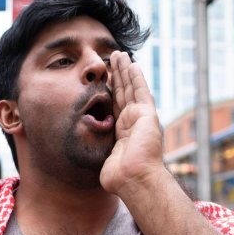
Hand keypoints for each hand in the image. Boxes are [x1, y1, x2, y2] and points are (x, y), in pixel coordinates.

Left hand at [101, 51, 167, 195]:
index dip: (110, 92)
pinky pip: (140, 91)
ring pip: (131, 88)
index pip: (115, 107)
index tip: (104, 78)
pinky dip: (136, 77)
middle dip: (117, 76)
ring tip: (118, 55)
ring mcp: (142, 118)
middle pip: (123, 93)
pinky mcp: (147, 115)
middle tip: (111, 59)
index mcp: (123, 133)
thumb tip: (85, 152)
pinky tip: (131, 64)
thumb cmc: (119, 177)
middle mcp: (134, 123)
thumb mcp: (105, 159)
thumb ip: (100, 150)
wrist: (135, 180)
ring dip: (124, 71)